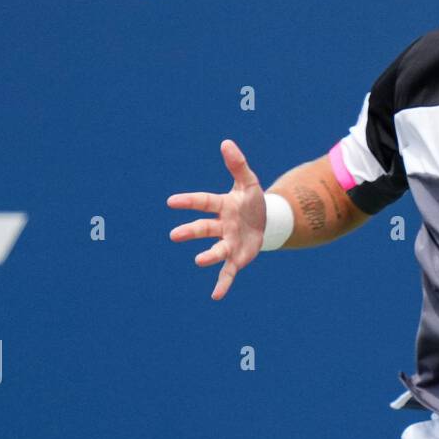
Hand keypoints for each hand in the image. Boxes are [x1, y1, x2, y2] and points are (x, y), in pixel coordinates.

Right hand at [167, 139, 266, 300]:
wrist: (267, 221)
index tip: (171, 201)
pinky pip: (228, 272)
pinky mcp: (237, 258)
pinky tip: (216, 296)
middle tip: (174, 235)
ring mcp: (228, 243)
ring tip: (198, 260)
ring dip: (207, 256)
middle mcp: (221, 226)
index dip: (188, 201)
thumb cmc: (252, 201)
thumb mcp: (249, 182)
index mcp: (222, 206)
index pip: (203, 203)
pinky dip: (222, 283)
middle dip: (191, 232)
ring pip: (215, 250)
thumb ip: (238, 164)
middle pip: (204, 228)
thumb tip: (226, 142)